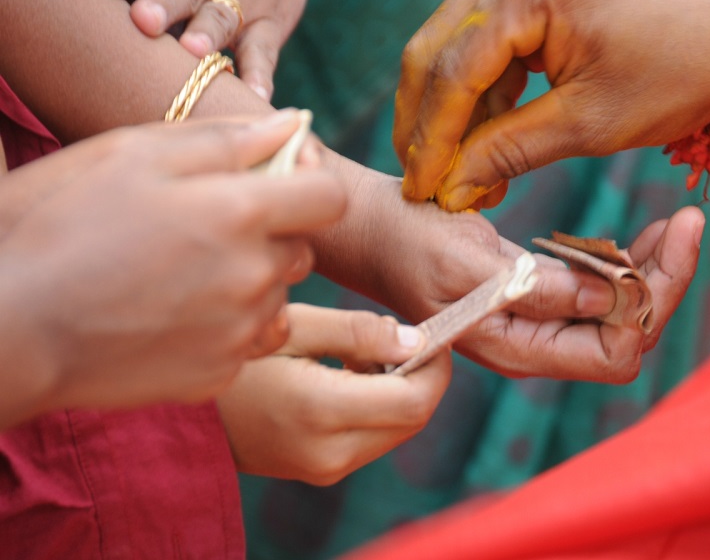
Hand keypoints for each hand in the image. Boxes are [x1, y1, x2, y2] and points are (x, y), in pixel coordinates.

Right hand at [0, 114, 345, 423]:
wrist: (4, 325)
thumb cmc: (57, 224)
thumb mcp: (131, 154)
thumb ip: (225, 139)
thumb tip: (291, 126)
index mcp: (238, 213)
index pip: (330, 197)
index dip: (310, 182)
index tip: (279, 180)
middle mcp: (252, 277)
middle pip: (303, 249)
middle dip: (273, 232)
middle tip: (207, 226)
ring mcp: (237, 334)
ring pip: (278, 297)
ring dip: (250, 280)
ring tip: (181, 272)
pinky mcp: (215, 376)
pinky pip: (247, 343)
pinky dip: (225, 326)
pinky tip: (170, 312)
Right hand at [217, 303, 449, 485]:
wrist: (184, 413)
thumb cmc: (237, 356)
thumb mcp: (294, 326)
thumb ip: (359, 331)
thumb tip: (418, 340)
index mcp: (320, 409)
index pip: (414, 400)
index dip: (437, 364)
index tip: (437, 332)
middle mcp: (329, 452)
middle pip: (413, 419)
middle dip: (424, 376)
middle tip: (407, 336)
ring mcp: (325, 469)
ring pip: (398, 431)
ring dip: (404, 391)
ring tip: (371, 353)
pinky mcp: (322, 472)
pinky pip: (374, 439)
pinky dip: (381, 407)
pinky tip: (355, 375)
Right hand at [311, 155, 702, 382]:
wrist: (373, 224)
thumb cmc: (407, 240)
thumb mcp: (468, 263)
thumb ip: (536, 289)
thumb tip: (612, 300)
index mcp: (521, 347)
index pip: (616, 352)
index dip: (650, 305)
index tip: (666, 241)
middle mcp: (538, 343)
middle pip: (631, 334)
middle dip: (665, 283)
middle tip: (687, 222)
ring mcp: (540, 321)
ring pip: (622, 314)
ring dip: (653, 272)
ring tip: (673, 224)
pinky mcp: (539, 293)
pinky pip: (599, 292)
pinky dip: (625, 263)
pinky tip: (636, 234)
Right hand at [393, 0, 709, 210]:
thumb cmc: (679, 74)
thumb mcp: (588, 125)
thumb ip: (507, 152)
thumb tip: (448, 187)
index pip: (452, 71)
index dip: (429, 140)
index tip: (419, 191)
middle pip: (439, 49)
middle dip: (428, 124)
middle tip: (426, 183)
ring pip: (455, 45)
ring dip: (453, 111)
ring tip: (460, 175)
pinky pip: (486, 37)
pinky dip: (482, 89)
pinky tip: (483, 140)